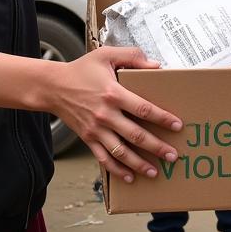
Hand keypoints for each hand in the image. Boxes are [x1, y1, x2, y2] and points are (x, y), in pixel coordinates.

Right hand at [48, 48, 180, 181]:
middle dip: (157, 147)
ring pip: (121, 151)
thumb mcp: (106, 55)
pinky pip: (104, 158)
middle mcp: (105, 114)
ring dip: (139, 164)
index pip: (144, 109)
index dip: (163, 118)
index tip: (177, 126)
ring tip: (155, 171)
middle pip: (136, 135)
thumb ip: (132, 56)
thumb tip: (156, 65)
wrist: (52, 86)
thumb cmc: (81, 70)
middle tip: (173, 155)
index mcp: (113, 93)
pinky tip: (130, 176)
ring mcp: (96, 129)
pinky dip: (117, 170)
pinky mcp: (88, 138)